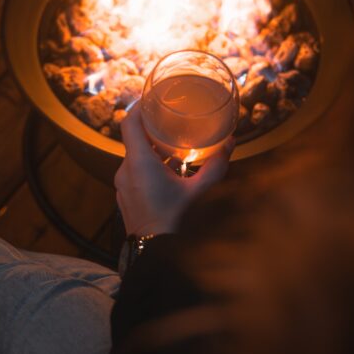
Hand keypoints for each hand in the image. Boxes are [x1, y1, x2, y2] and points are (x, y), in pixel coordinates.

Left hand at [114, 99, 235, 235]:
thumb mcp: (200, 190)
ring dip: (152, 151)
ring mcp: (122, 186)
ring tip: (174, 148)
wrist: (155, 255)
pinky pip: (134, 174)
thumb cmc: (176, 220)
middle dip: (152, 130)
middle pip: (134, 140)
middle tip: (170, 121)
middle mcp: (125, 171)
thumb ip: (216, 165)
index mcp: (139, 163)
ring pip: (135, 158)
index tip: (150, 99)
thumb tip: (231, 143)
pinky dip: (148, 168)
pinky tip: (169, 174)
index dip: (137, 107)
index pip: (129, 123)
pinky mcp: (125, 198)